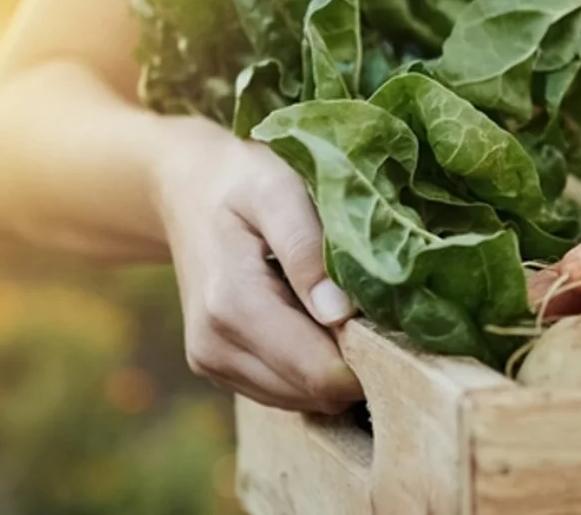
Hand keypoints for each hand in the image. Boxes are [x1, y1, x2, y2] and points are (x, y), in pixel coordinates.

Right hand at [152, 119, 365, 413]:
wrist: (185, 188)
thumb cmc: (242, 181)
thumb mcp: (278, 191)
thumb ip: (307, 248)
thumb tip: (341, 313)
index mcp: (232, 305)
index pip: (318, 372)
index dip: (369, 355)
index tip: (394, 318)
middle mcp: (215, 346)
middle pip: (314, 392)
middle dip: (356, 362)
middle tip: (379, 309)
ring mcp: (211, 362)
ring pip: (301, 400)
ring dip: (332, 366)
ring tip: (342, 308)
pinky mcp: (217, 368)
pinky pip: (282, 391)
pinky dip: (309, 367)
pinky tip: (315, 319)